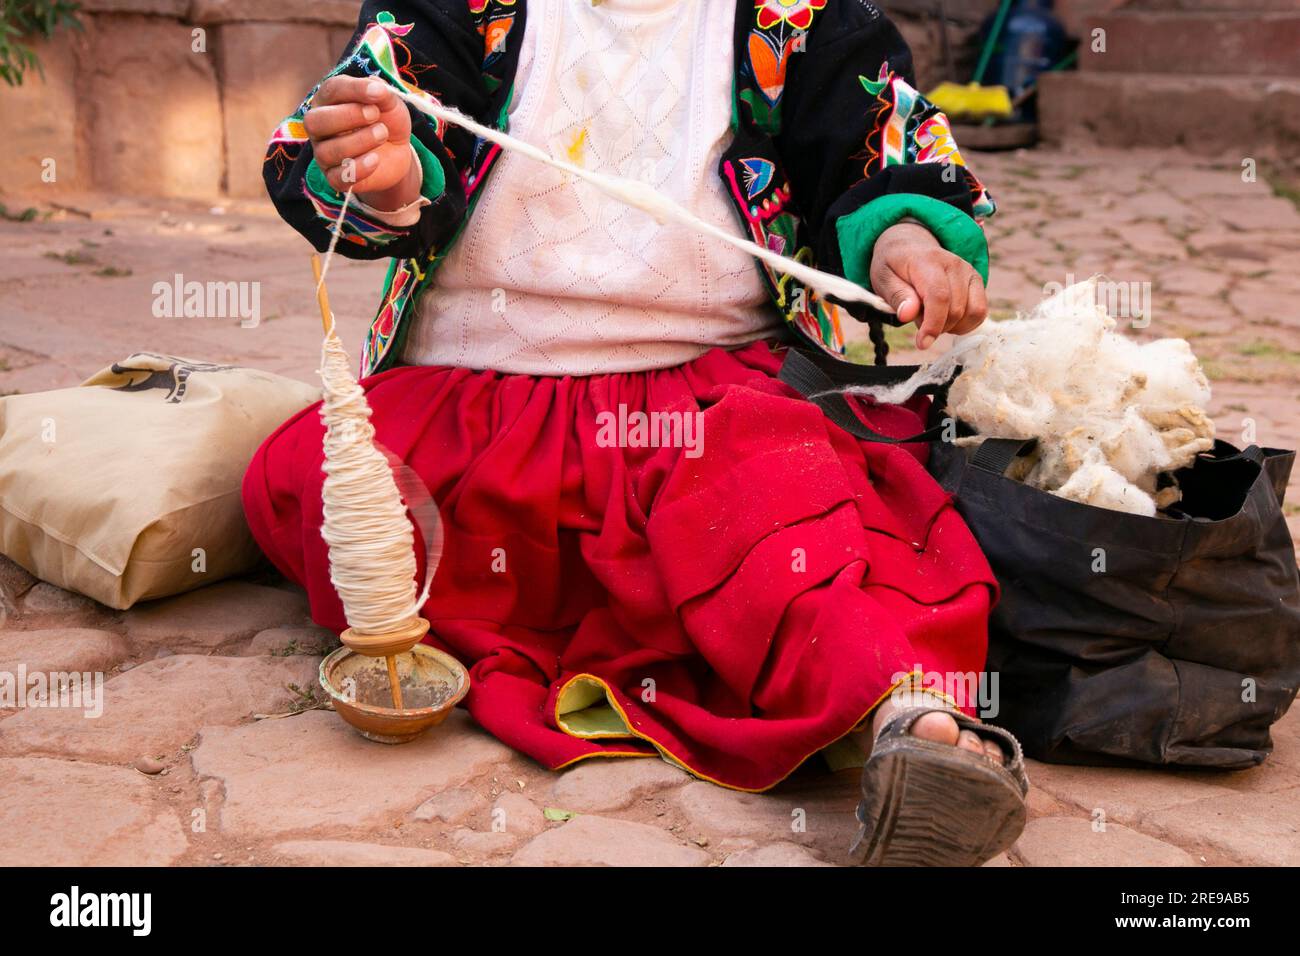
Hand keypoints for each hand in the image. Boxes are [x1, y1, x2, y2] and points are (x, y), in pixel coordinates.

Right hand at [304, 76, 419, 207]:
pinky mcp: (335, 178)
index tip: (379, 92)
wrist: (397, 152)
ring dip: (358, 141)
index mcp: (328, 101)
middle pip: (314, 121)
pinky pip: (336, 178)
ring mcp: (324, 154)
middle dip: (347, 116)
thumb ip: (382, 93)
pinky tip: (375, 159)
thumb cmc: (386, 120)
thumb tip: (376, 87)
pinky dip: (358, 169)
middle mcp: (319, 127)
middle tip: (375, 115)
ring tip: (382, 134)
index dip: (354, 89)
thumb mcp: (389, 103)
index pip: (331, 91)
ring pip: (326, 151)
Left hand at [869, 221, 988, 349]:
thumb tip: (908, 314)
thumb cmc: (894, 266)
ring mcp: (968, 272)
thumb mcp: (883, 279)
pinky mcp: (976, 281)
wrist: (909, 246)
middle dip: (937, 326)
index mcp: (927, 261)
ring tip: (932, 319)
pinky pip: (980, 311)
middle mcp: (954, 264)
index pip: (939, 296)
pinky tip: (948, 321)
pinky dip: (965, 324)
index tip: (922, 343)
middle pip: (955, 309)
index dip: (933, 324)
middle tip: (918, 320)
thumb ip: (896, 296)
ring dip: (952, 326)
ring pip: (971, 312)